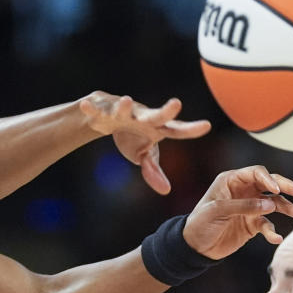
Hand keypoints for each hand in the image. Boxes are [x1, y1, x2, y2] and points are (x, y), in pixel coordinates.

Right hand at [79, 92, 210, 194]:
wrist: (108, 116)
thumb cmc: (132, 136)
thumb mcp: (143, 155)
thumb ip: (153, 171)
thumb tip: (166, 191)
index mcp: (156, 127)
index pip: (176, 130)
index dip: (190, 129)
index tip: (206, 126)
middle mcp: (142, 116)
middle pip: (156, 115)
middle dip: (165, 111)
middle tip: (176, 104)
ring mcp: (123, 111)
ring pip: (125, 108)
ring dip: (125, 106)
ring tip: (127, 101)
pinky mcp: (102, 109)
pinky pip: (96, 109)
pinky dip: (91, 108)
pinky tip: (85, 105)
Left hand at [183, 165, 292, 259]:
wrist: (194, 246)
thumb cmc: (200, 223)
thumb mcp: (217, 211)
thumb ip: (243, 206)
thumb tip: (270, 204)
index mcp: (232, 181)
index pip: (257, 173)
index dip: (269, 179)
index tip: (276, 190)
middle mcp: (244, 191)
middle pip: (271, 184)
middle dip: (288, 188)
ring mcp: (250, 207)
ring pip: (274, 204)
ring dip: (288, 208)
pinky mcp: (252, 224)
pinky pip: (267, 225)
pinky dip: (272, 231)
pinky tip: (276, 238)